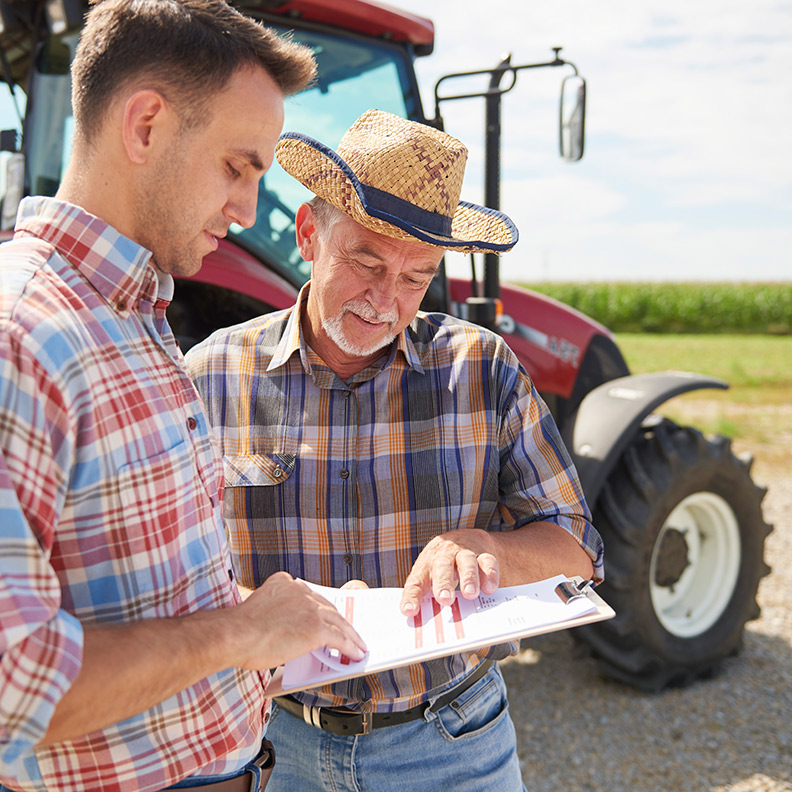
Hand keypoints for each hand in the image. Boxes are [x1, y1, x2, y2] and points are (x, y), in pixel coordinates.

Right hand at [233, 572, 367, 668]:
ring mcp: (310, 608)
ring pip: (338, 621)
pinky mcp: (316, 628)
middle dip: (340, 620)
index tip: (327, 615)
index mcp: (284, 582)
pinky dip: (350, 647)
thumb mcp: (259, 609)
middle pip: (327, 606)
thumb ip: (276, 612)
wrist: (235, 635)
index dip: (320, 608)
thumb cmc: (238, 630)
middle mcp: (300, 590)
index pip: (309, 596)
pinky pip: (339, 639)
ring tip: (358, 645)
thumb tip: (287, 631)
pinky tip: (356, 654)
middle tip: (350, 631)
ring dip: (351, 635)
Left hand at [399, 529, 498, 615]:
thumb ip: (425, 597)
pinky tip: (489, 588)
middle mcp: (443, 557)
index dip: (412, 596)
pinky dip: (489, 574)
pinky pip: (488, 562)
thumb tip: (418, 621)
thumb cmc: (441, 567)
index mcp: (425, 566)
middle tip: (445, 599)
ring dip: (468, 577)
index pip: (415, 582)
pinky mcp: (483, 554)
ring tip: (470, 594)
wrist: (464, 539)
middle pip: (441, 567)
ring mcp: (463, 554)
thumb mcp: (429, 577)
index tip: (409, 611)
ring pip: (466, 562)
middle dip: (443, 583)